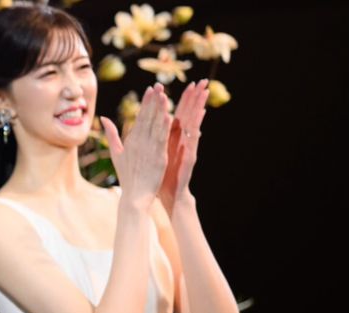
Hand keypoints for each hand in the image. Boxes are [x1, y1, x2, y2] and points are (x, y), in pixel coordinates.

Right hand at [101, 84, 171, 209]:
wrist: (134, 196)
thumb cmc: (127, 177)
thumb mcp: (116, 154)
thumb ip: (112, 135)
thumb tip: (103, 118)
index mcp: (131, 141)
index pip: (140, 117)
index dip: (146, 102)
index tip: (151, 89)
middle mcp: (140, 143)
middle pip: (148, 118)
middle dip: (153, 101)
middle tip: (159, 85)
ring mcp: (149, 150)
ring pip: (155, 126)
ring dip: (160, 110)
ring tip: (165, 95)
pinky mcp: (158, 158)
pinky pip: (162, 140)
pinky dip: (165, 128)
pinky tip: (169, 116)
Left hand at [159, 80, 208, 214]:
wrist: (168, 194)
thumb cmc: (160, 175)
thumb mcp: (153, 153)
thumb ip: (150, 138)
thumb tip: (143, 126)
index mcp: (170, 137)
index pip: (177, 114)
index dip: (180, 99)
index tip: (185, 83)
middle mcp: (181, 140)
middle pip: (188, 115)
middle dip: (194, 98)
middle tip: (201, 81)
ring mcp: (186, 147)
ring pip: (193, 124)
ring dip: (199, 108)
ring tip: (204, 93)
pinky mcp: (189, 157)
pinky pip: (193, 141)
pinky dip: (196, 128)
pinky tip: (200, 118)